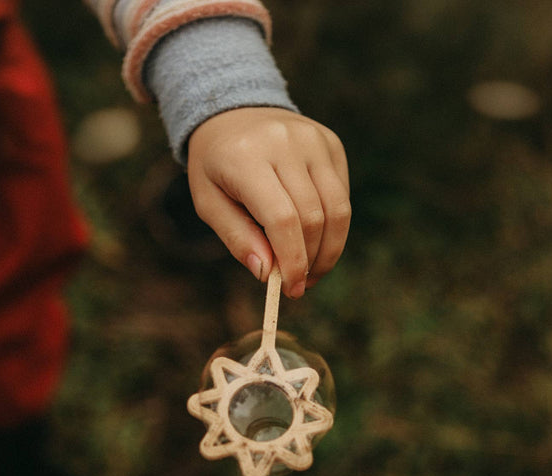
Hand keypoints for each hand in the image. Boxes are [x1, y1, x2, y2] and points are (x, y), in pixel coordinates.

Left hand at [186, 107, 349, 297]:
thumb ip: (237, 238)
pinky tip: (315, 236)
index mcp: (246, 157)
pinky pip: (342, 194)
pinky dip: (333, 225)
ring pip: (337, 208)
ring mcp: (313, 139)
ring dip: (330, 249)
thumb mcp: (209, 203)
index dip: (292, 260)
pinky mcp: (331, 143)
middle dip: (311, 260)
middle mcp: (284, 143)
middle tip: (301, 285)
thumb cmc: (217, 165)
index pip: (282, 219)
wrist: (233, 110)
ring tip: (313, 270)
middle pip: (313, 217)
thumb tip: (267, 274)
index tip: (292, 289)